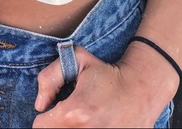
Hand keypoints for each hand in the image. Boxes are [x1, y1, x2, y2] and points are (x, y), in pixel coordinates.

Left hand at [32, 45, 177, 127]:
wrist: (141, 89)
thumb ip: (49, 76)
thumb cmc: (108, 75)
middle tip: (68, 115)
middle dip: (56, 124)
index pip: (40, 126)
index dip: (45, 116)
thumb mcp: (76, 60)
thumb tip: (40, 103)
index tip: (54, 109)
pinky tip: (91, 124)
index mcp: (74, 112)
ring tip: (82, 119)